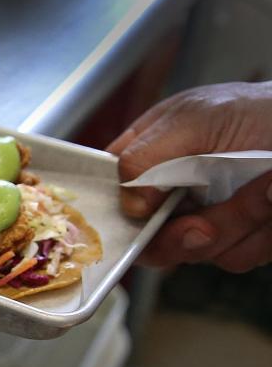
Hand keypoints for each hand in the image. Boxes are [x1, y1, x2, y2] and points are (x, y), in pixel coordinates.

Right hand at [107, 81, 271, 271]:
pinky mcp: (244, 237)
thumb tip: (129, 203)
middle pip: (149, 240)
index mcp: (152, 158)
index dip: (116, 215)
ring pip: (197, 252)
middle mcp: (175, 192)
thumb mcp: (196, 117)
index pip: (111, 195)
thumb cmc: (263, 109)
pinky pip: (238, 257)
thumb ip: (148, 156)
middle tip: (203, 225)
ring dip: (235, 225)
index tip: (138, 220)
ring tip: (266, 188)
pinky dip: (260, 234)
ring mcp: (209, 217)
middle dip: (180, 236)